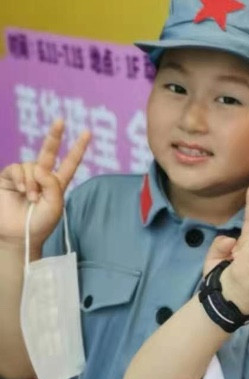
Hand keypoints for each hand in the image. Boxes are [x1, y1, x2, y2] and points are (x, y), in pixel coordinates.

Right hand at [0, 119, 90, 249]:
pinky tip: (21, 191)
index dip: (77, 149)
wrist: (18, 234)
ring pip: (31, 165)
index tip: (87, 133)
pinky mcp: (8, 177)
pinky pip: (16, 168)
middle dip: (55, 136)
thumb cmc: (39, 224)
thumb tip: (41, 168)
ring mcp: (24, 176)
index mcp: (57, 184)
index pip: (69, 163)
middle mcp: (41, 177)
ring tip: (30, 199)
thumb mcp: (54, 206)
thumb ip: (53, 185)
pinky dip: (21, 179)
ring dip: (32, 183)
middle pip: (48, 152)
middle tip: (61, 120)